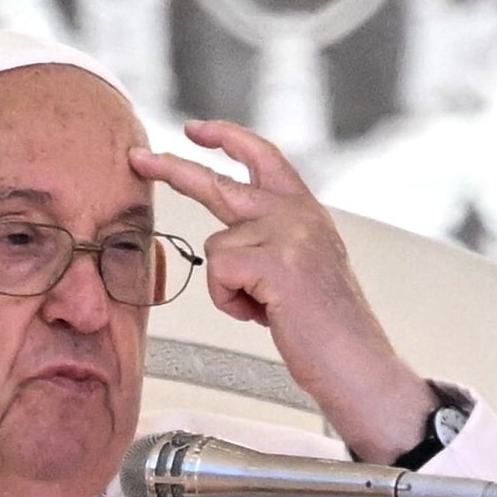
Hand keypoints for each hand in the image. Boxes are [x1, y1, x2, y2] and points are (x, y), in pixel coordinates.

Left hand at [130, 118, 434, 463]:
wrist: (359, 366)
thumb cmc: (327, 329)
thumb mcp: (303, 267)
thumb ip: (271, 241)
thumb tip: (227, 237)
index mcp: (306, 212)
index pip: (264, 157)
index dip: (228, 138)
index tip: (195, 129)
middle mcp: (298, 214)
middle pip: (219, 182)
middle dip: (172, 169)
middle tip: (137, 157)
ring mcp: (288, 234)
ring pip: (216, 247)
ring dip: (230, 288)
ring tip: (268, 309)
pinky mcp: (276, 261)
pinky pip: (219, 273)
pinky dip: (232, 302)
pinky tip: (267, 315)